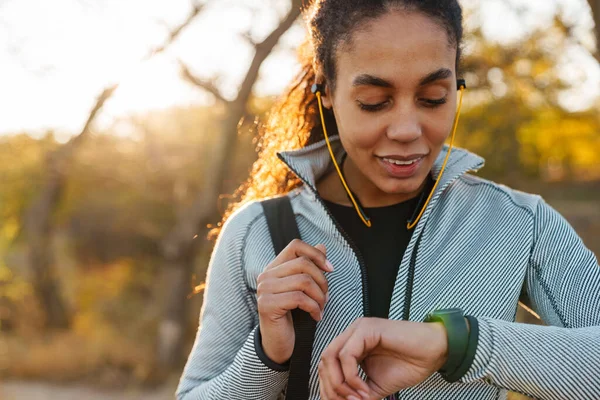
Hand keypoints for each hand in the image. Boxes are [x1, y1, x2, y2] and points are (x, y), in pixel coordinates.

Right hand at [257, 239, 332, 364]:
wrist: (279, 345)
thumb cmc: (293, 316)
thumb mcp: (304, 289)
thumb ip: (311, 267)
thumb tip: (322, 246)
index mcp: (274, 268)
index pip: (296, 246)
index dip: (316, 254)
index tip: (330, 269)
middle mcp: (266, 276)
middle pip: (303, 264)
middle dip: (322, 281)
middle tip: (326, 297)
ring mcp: (264, 289)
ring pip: (303, 281)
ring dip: (320, 296)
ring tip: (321, 308)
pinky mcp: (266, 305)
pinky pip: (299, 298)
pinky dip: (314, 308)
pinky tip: (316, 317)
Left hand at [318, 318, 447, 399]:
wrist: (433, 353)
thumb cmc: (409, 363)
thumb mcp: (375, 385)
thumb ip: (357, 393)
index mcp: (352, 344)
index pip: (327, 364)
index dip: (328, 387)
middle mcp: (352, 334)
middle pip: (324, 360)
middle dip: (331, 387)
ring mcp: (358, 329)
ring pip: (331, 356)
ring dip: (340, 383)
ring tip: (358, 397)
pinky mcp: (366, 329)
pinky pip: (347, 355)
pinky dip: (352, 377)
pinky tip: (364, 388)